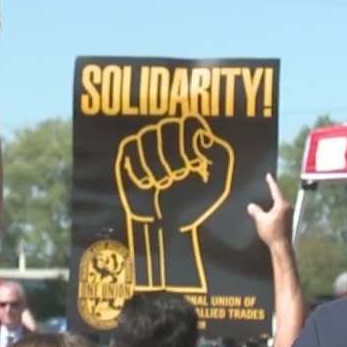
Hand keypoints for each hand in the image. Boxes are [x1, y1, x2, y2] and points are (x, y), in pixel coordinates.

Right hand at [115, 114, 235, 290]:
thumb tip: (202, 138)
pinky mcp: (128, 155)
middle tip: (178, 177)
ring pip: (147, 136)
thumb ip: (218, 155)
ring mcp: (147, 143)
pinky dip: (140, 168)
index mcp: (193, 138)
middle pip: (167, 127)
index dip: (190, 143)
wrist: (169, 224)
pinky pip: (131, 148)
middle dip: (174, 158)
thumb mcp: (218, 181)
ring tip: (163, 183)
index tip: (194, 165)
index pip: (189, 122)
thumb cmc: (195, 202)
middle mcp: (170, 135)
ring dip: (157, 165)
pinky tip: (147, 183)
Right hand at [247, 173, 291, 247]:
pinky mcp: (288, 220)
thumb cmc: (272, 232)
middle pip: (279, 195)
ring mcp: (289, 214)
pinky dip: (274, 206)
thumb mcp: (261, 220)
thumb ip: (256, 211)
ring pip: (280, 202)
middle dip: (273, 190)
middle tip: (267, 183)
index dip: (271, 182)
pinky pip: (280, 208)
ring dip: (274, 199)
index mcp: (281, 204)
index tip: (268, 175)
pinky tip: (269, 208)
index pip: (275, 190)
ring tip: (267, 195)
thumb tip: (251, 206)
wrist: (282, 246)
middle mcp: (287, 207)